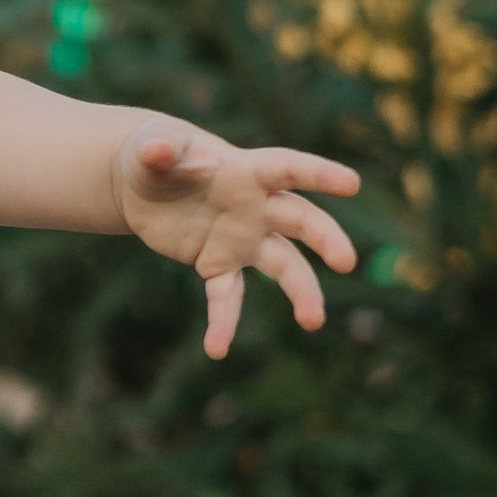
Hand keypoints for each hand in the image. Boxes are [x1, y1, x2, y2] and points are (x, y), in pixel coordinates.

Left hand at [112, 120, 359, 358]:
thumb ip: (158, 150)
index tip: (351, 184)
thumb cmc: (157, 153)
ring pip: (283, 265)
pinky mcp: (218, 264)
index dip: (320, 174)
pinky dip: (224, 322)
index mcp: (246, 171)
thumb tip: (158, 153)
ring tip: (313, 320)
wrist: (144, 182)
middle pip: (300, 221)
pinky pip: (228, 297)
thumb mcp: (152, 147)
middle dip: (325, 239)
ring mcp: (241, 238)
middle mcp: (255, 207)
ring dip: (300, 290)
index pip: (289, 169)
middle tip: (345, 262)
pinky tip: (217, 349)